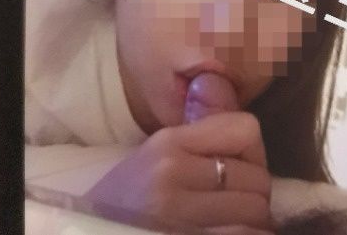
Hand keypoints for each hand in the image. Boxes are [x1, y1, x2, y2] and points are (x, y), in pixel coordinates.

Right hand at [84, 110, 273, 233]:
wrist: (88, 231)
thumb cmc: (129, 199)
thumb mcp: (158, 156)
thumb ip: (202, 136)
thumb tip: (249, 122)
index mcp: (168, 143)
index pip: (246, 129)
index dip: (253, 151)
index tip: (241, 168)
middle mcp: (173, 175)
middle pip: (258, 177)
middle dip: (254, 193)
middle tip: (235, 204)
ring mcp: (179, 217)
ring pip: (257, 213)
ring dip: (252, 222)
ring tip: (231, 223)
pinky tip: (230, 234)